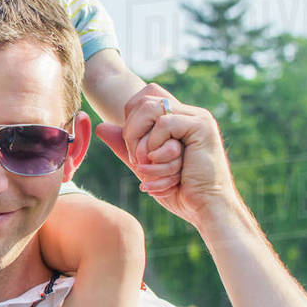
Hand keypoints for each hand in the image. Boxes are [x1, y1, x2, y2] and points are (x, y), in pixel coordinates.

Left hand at [96, 86, 236, 226]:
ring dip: (141, 140)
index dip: (130, 119)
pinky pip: (164, 124)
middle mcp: (188, 113)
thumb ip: (125, 146)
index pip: (144, 98)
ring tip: (147, 163)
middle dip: (130, 130)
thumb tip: (101, 126)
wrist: (206, 208)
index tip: (134, 149)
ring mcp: (196, 117)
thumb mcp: (144, 166)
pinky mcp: (201, 126)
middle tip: (138, 160)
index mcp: (177, 120)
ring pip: (150, 108)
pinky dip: (156, 146)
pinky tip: (163, 163)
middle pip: (143, 99)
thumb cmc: (179, 191)